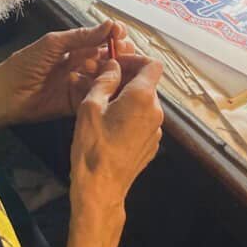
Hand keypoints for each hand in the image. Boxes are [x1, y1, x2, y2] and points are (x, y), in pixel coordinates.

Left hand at [0, 20, 135, 125]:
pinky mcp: (78, 102)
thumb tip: (108, 25)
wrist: (6, 94)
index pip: (101, 40)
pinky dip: (105, 91)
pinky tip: (112, 86)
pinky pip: (96, 96)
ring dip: (115, 72)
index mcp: (74, 48)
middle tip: (125, 52)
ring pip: (105, 77)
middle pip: (107, 59)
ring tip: (121, 68)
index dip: (113, 36)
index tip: (122, 33)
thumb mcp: (53, 43)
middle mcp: (80, 65)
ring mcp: (80, 84)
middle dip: (119, 54)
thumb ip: (81, 36)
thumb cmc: (23, 65)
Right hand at [69, 55, 163, 222]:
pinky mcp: (151, 144)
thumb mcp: (90, 107)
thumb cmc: (93, 148)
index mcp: (142, 97)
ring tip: (102, 104)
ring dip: (126, 98)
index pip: (152, 64)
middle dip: (126, 79)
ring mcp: (156, 130)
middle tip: (102, 82)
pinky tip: (110, 124)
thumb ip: (104, 81)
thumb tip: (112, 66)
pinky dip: (129, 115)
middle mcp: (155, 112)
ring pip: (144, 103)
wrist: (101, 188)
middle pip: (147, 83)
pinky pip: (143, 121)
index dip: (134, 58)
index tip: (116, 62)